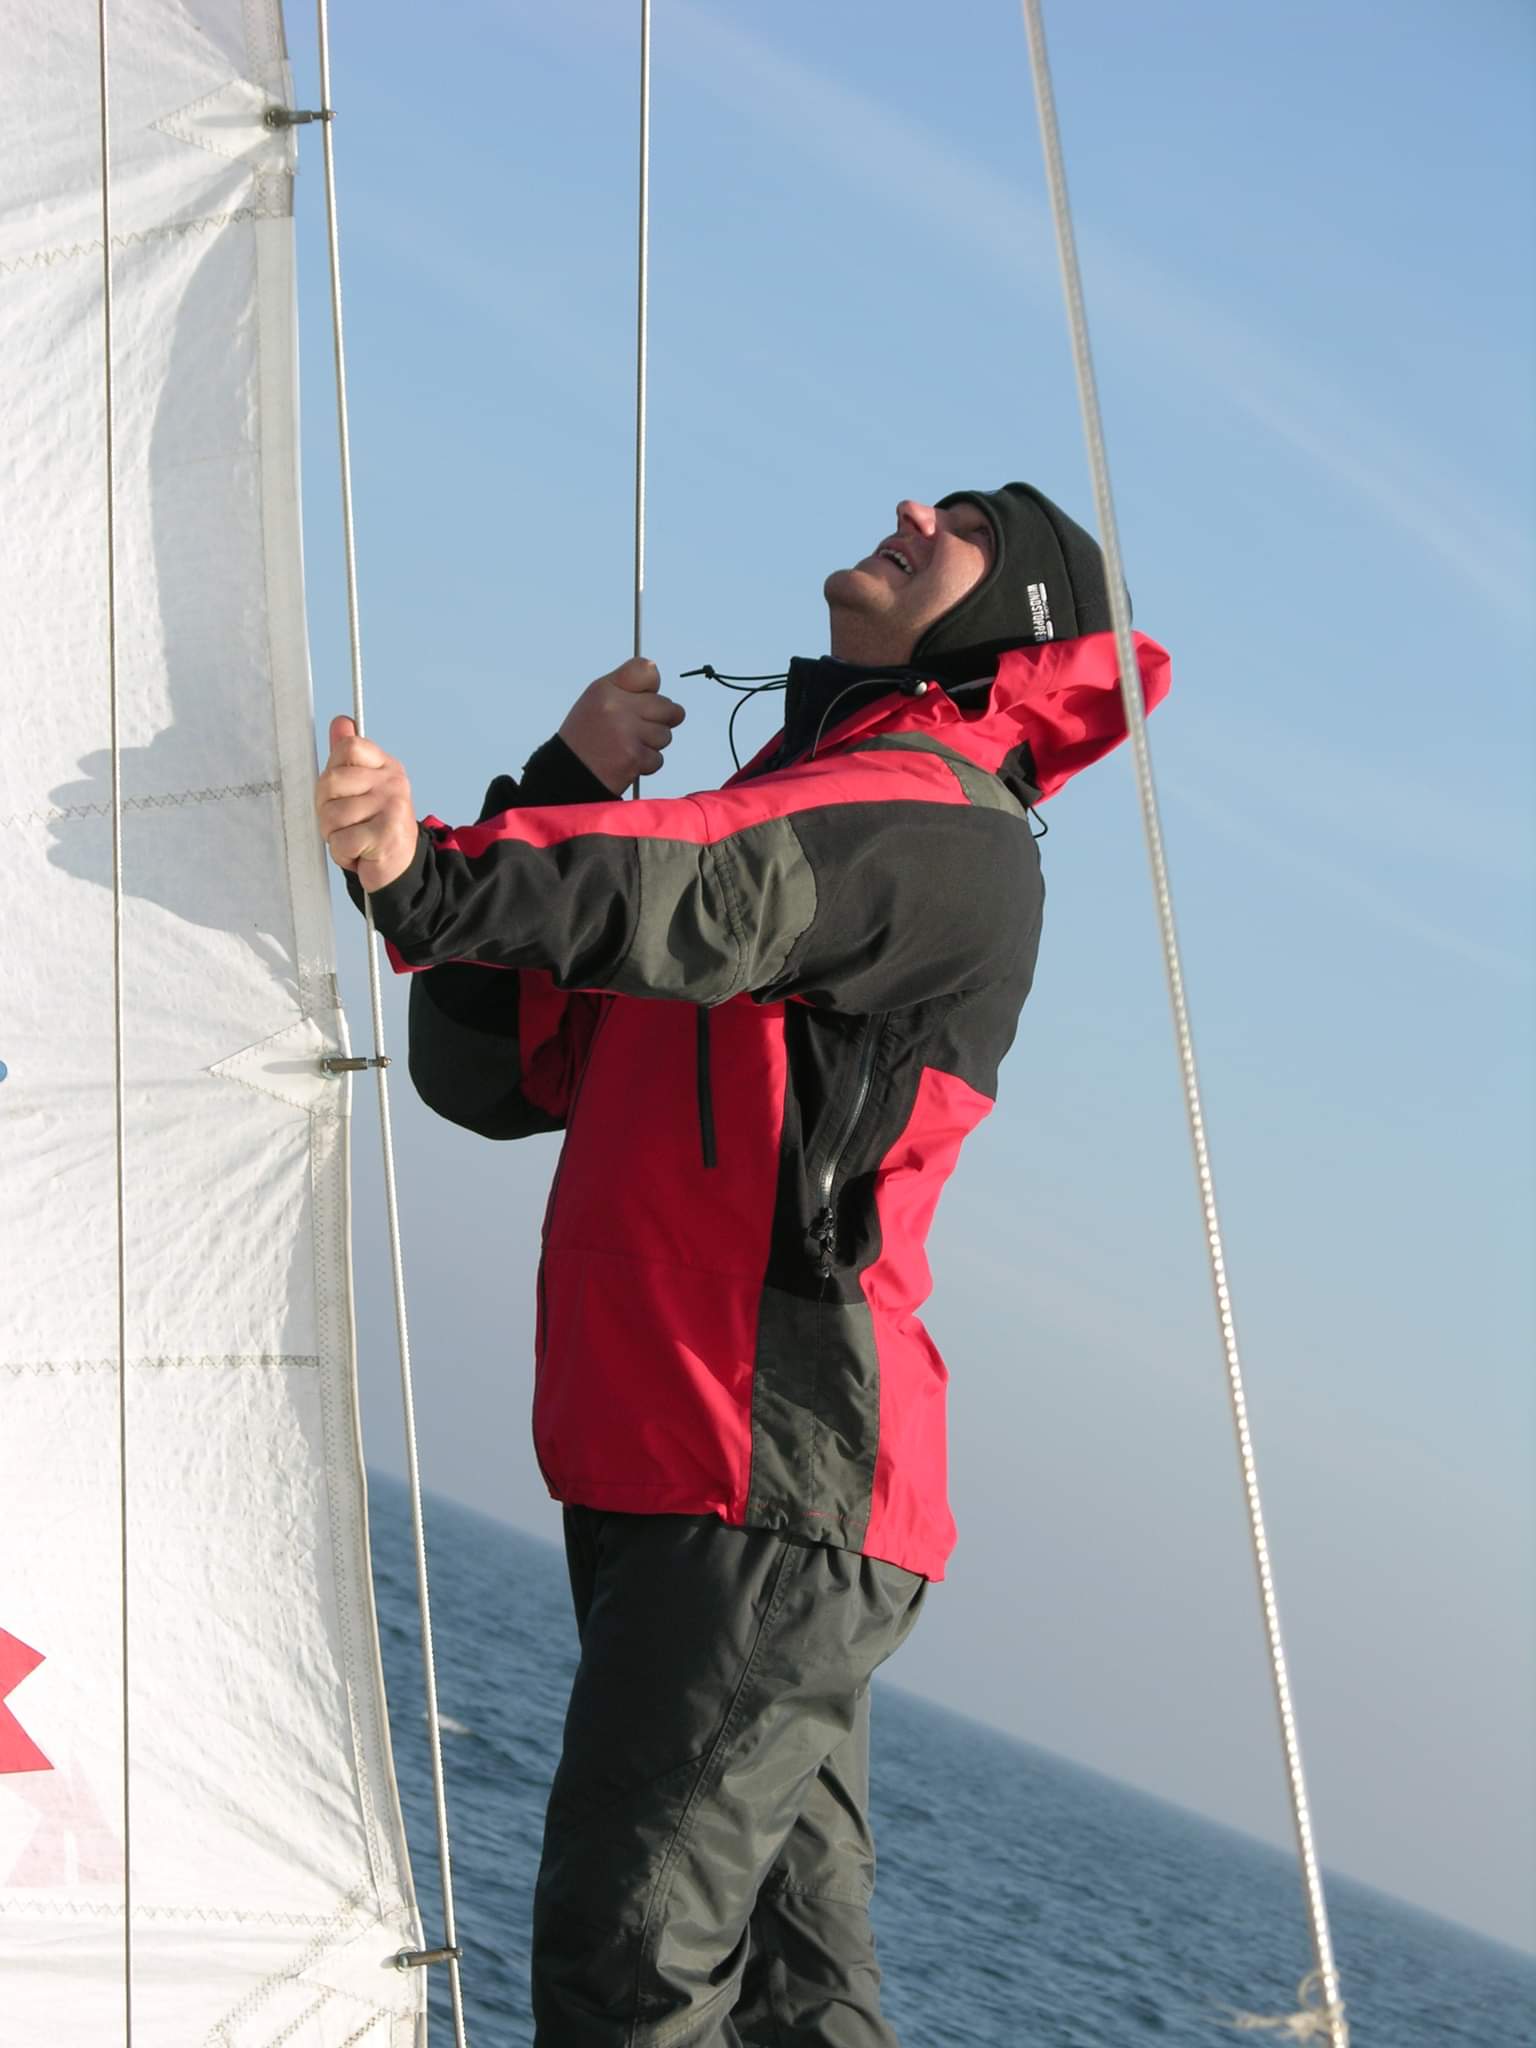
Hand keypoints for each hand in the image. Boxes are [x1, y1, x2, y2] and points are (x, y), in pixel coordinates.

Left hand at [315, 715, 418, 891]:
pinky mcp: (387, 833)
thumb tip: (341, 721)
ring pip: (332, 815)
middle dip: (327, 810)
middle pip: (331, 781)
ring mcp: (392, 806)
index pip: (349, 746)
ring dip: (334, 836)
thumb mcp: (360, 788)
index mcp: (385, 766)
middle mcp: (393, 781)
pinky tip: (359, 854)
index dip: (333, 772)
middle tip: (345, 824)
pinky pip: (342, 840)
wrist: (399, 868)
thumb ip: (347, 757)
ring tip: (353, 840)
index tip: (343, 793)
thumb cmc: (373, 828)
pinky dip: (343, 854)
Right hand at [558, 658, 685, 794]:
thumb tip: (658, 680)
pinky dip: (646, 763)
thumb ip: (626, 689)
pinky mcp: (633, 756)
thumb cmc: (584, 740)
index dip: (652, 686)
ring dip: (651, 744)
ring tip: (627, 746)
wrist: (567, 775)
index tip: (646, 697)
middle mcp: (616, 706)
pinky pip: (658, 758)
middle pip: (666, 706)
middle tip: (640, 729)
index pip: (647, 670)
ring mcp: (626, 732)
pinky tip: (626, 761)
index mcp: (606, 689)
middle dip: (660, 720)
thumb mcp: (596, 702)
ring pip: (665, 734)